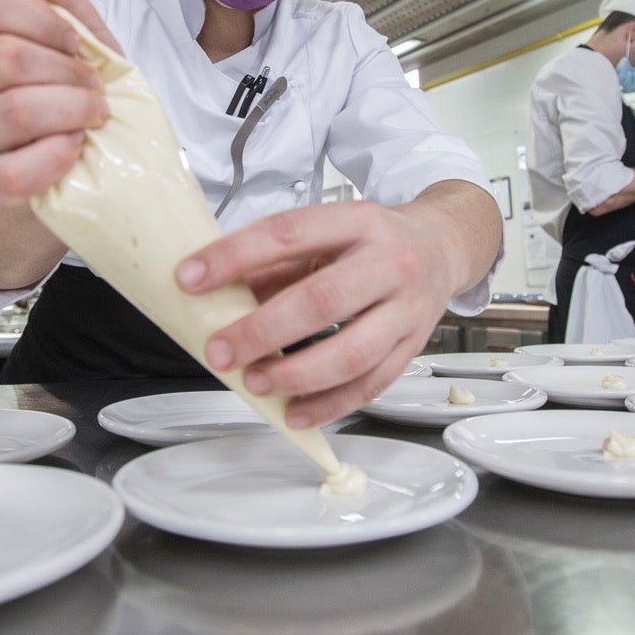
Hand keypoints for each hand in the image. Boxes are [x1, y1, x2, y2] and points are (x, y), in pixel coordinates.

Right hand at [0, 0, 120, 207]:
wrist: (91, 161)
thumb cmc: (74, 90)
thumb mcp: (71, 19)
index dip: (41, 17)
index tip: (72, 37)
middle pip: (1, 56)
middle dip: (66, 69)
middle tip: (89, 83)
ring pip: (14, 108)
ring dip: (73, 110)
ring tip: (89, 115)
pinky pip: (17, 169)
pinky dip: (59, 156)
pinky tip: (71, 149)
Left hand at [176, 200, 464, 428]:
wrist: (444, 246)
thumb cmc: (373, 240)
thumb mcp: (327, 232)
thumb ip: (277, 261)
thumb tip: (217, 293)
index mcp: (357, 221)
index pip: (288, 234)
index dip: (235, 256)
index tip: (190, 278)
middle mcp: (389, 263)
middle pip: (323, 300)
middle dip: (264, 330)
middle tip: (220, 351)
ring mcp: (407, 309)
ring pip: (352, 352)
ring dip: (297, 374)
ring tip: (255, 382)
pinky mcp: (413, 347)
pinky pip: (371, 385)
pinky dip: (329, 404)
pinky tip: (294, 412)